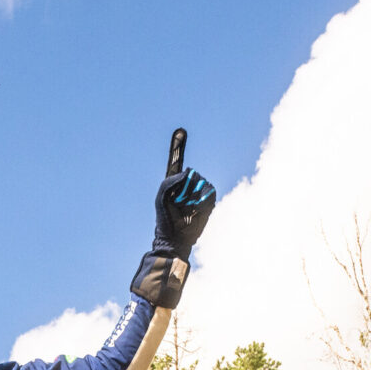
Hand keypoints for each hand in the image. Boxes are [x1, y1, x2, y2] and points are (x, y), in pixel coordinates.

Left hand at [152, 126, 215, 254]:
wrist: (176, 238)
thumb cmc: (166, 220)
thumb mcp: (161, 198)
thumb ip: (169, 181)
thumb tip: (187, 173)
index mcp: (173, 181)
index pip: (176, 160)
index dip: (178, 146)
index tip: (180, 131)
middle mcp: (187, 183)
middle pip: (191, 173)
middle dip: (184, 187)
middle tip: (178, 203)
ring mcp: (199, 190)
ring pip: (201, 182)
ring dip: (192, 196)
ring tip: (185, 208)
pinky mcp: (208, 199)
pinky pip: (209, 191)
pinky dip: (202, 200)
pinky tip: (194, 210)